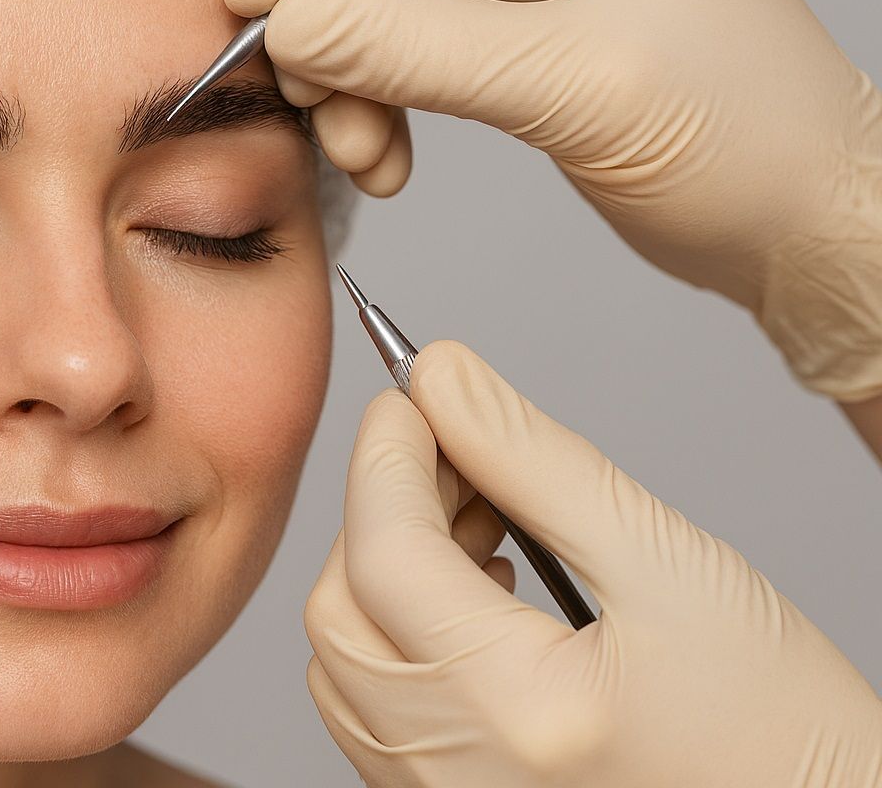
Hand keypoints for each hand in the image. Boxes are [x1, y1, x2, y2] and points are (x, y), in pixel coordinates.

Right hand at [225, 0, 881, 400]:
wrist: (802, 227)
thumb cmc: (750, 138)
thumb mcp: (578, 86)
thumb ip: (421, 52)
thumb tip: (291, 30)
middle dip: (328, 10)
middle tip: (292, 87)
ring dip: (345, 71)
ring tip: (356, 146)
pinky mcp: (511, 25)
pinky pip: (402, 44)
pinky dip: (375, 99)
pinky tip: (384, 155)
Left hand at [304, 340, 881, 785]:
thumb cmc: (784, 729)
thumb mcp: (669, 567)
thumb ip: (538, 463)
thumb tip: (444, 378)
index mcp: (514, 713)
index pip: (385, 553)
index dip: (386, 454)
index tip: (415, 392)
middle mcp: (458, 776)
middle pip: (341, 610)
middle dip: (380, 511)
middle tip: (455, 455)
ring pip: (347, 666)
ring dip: (386, 573)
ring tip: (480, 522)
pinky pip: (379, 716)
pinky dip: (400, 639)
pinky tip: (478, 596)